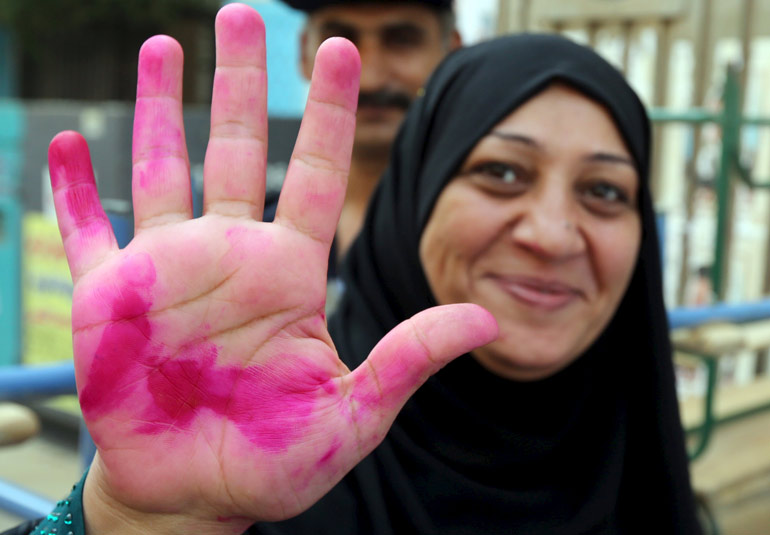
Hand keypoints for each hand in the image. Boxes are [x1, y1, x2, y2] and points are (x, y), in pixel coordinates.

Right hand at [49, 4, 496, 532]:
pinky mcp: (107, 299)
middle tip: (244, 13)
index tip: (338, 48)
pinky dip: (73, 190)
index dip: (327, 111)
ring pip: (163, 169)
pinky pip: (84, 231)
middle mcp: (229, 257)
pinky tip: (66, 143)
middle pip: (238, 148)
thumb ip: (410, 360)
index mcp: (288, 274)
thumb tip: (487, 322)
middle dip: (241, 81)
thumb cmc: (273, 464)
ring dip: (161, 107)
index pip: (313, 172)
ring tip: (165, 46)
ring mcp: (165, 271)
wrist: (196, 496)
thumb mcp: (354, 416)